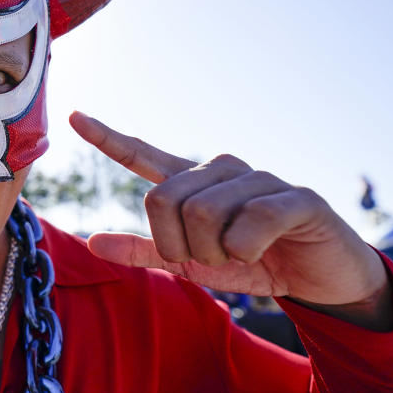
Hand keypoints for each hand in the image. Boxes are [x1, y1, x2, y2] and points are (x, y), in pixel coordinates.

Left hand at [69, 112, 388, 308]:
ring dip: (216, 253)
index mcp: (193, 183)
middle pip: (162, 201)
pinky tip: (265, 249)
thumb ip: (144, 251)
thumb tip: (91, 242)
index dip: (108, 138)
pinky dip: (247, 250)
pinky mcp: (294, 196)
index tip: (74, 115)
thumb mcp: (191, 263)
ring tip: (242, 254)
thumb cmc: (253, 261)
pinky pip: (247, 224)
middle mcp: (220, 171)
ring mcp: (257, 178)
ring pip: (201, 215)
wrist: (318, 277)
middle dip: (178, 246)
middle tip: (211, 258)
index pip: (143, 155)